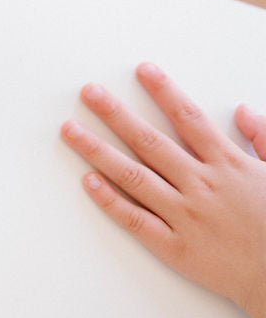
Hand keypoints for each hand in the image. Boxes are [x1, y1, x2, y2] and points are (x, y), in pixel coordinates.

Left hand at [61, 62, 265, 317]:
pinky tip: (87, 181)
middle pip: (150, 142)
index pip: (189, 118)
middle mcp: (201, 185)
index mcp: (228, 164)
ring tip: (70, 131)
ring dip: (98, 150)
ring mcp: (185, 216)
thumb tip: (241, 110)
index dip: (164, 91)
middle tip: (89, 92)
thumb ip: (262, 139)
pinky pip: (136, 220)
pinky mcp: (175, 247)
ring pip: (133, 176)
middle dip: (116, 114)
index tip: (141, 69)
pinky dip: (110, 201)